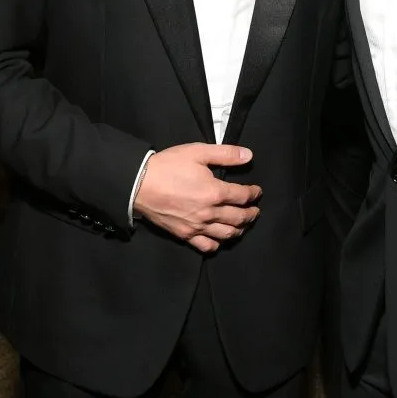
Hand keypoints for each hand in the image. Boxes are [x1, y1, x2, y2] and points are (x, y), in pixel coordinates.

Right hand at [134, 142, 261, 252]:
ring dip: (240, 230)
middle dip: (251, 214)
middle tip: (255, 211)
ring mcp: (197, 227)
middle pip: (239, 218)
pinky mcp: (184, 235)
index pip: (243, 196)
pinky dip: (217, 244)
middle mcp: (209, 213)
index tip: (257, 191)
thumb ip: (226, 154)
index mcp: (215, 192)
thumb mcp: (198, 151)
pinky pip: (206, 246)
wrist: (139, 184)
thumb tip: (248, 155)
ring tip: (244, 225)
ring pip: (226, 234)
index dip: (253, 193)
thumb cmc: (168, 166)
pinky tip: (220, 239)